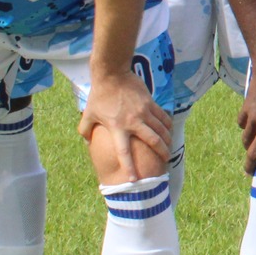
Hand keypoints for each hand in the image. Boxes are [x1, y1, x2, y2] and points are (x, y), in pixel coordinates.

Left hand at [79, 63, 172, 182]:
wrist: (112, 74)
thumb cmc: (99, 95)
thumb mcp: (88, 114)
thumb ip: (85, 130)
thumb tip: (87, 143)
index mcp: (117, 128)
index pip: (124, 152)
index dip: (129, 167)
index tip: (134, 180)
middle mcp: (133, 122)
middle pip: (153, 141)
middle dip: (161, 153)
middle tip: (165, 161)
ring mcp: (144, 112)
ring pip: (161, 130)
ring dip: (167, 140)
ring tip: (169, 148)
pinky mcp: (150, 103)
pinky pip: (163, 117)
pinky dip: (168, 126)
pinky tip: (169, 131)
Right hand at [238, 54, 255, 189]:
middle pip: (255, 154)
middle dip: (251, 167)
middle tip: (251, 174)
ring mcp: (254, 119)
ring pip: (246, 140)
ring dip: (248, 148)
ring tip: (251, 151)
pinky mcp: (245, 110)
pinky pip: (242, 124)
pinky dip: (245, 127)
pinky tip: (249, 126)